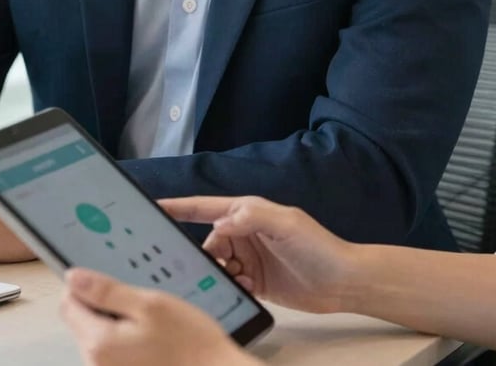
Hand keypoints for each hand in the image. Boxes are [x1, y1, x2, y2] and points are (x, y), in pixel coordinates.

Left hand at [61, 268, 258, 365]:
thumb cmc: (188, 342)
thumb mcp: (151, 304)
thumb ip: (108, 291)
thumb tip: (73, 277)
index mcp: (98, 342)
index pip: (68, 304)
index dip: (85, 285)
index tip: (109, 278)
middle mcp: (96, 364)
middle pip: (82, 322)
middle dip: (104, 305)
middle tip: (141, 300)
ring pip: (99, 336)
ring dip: (118, 322)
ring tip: (152, 321)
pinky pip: (113, 352)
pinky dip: (127, 339)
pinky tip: (154, 338)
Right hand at [160, 196, 358, 312]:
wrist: (340, 282)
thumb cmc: (318, 246)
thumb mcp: (287, 223)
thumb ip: (253, 216)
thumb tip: (222, 221)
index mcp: (248, 212)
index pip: (206, 208)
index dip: (179, 207)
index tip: (154, 207)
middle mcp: (245, 233)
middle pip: (208, 241)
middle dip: (204, 253)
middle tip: (210, 265)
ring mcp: (248, 258)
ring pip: (215, 264)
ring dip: (218, 273)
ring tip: (238, 278)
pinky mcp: (252, 281)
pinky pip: (227, 283)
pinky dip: (228, 287)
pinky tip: (244, 288)